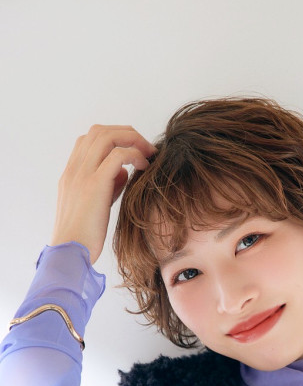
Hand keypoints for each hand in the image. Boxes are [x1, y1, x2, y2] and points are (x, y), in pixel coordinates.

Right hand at [51, 125, 156, 263]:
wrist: (70, 253)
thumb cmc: (84, 236)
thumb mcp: (96, 205)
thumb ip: (109, 185)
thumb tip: (125, 171)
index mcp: (71, 173)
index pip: (89, 139)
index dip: (114, 137)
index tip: (133, 149)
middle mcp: (74, 169)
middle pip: (99, 131)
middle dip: (126, 133)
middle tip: (147, 147)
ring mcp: (82, 174)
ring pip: (107, 136)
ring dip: (132, 139)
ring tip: (149, 153)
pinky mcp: (94, 185)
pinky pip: (117, 155)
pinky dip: (134, 155)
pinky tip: (144, 167)